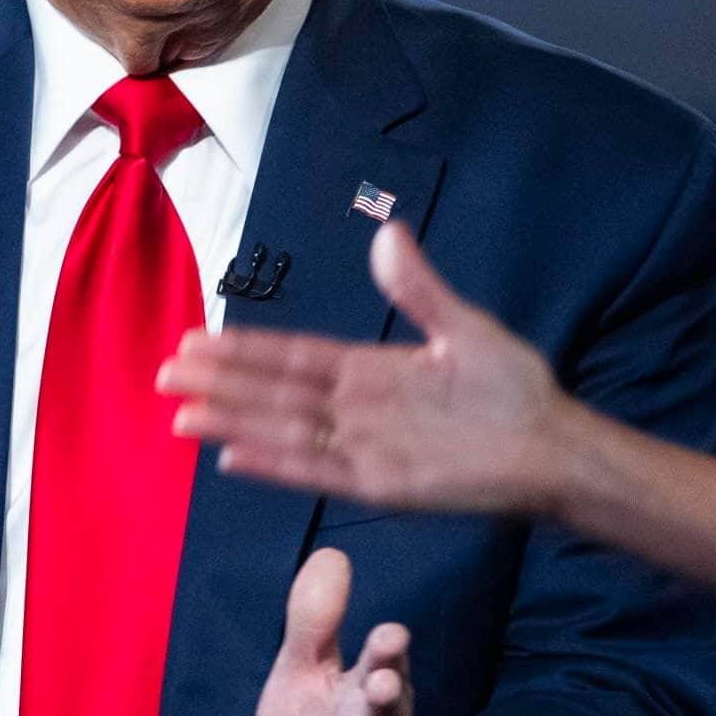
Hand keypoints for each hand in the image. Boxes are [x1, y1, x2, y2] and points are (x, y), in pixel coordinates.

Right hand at [159, 222, 567, 517]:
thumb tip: (386, 232)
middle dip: (220, 383)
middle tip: (163, 372)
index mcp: (371, 370)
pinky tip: (234, 457)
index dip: (244, 349)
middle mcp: (358, 409)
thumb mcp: (463, 326)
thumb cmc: (513, 389)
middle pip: (275, 393)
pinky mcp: (384, 483)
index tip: (197, 337)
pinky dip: (276, 465)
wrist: (552, 445)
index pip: (294, 356)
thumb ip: (417, 288)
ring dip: (233, 423)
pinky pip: (320, 472)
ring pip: (284, 432)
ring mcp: (367, 448)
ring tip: (180, 416)